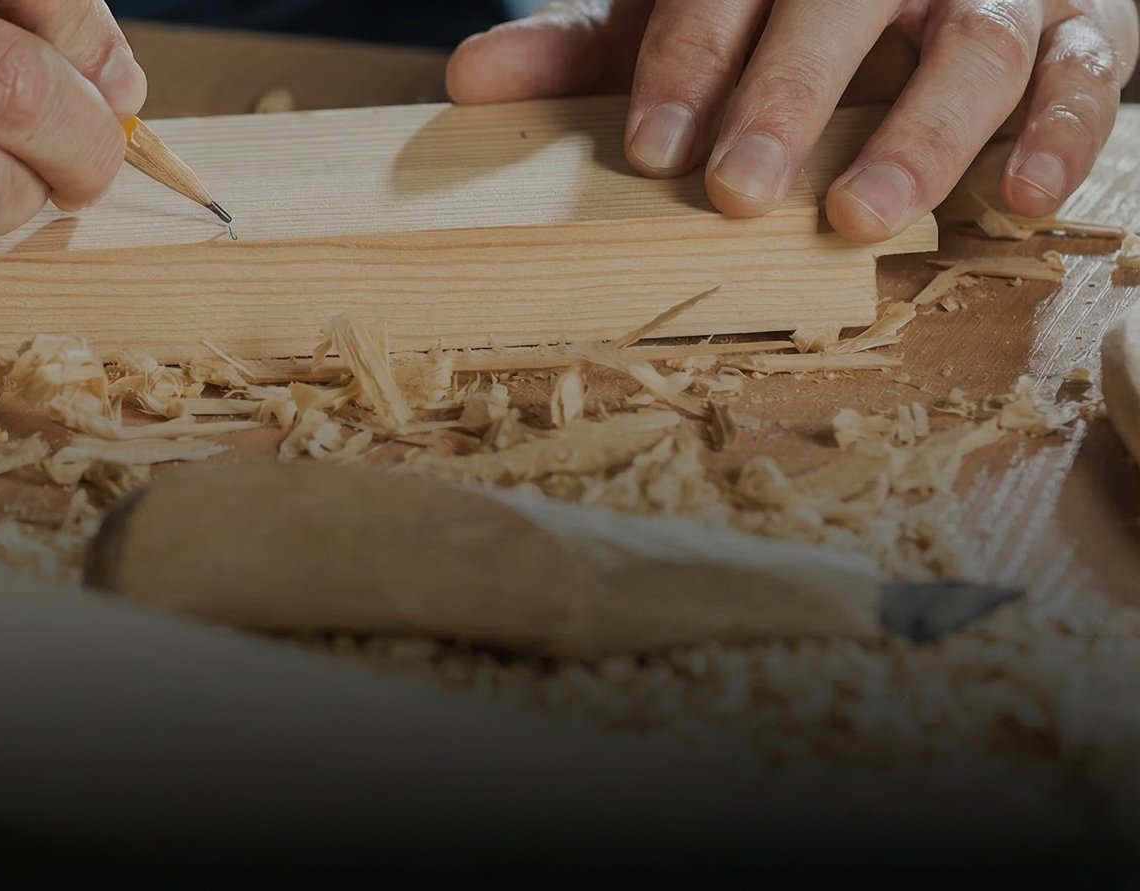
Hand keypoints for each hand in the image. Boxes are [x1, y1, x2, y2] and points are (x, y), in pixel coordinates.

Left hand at [447, 1, 1138, 241]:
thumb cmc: (785, 13)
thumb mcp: (687, 18)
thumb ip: (591, 50)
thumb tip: (467, 79)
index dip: (687, 63)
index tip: (649, 148)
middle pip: (842, 6)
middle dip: (787, 96)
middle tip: (738, 191)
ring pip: (974, 43)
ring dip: (920, 132)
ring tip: (862, 215)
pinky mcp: (1084, 28)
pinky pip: (1087, 75)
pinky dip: (1062, 134)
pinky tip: (1015, 199)